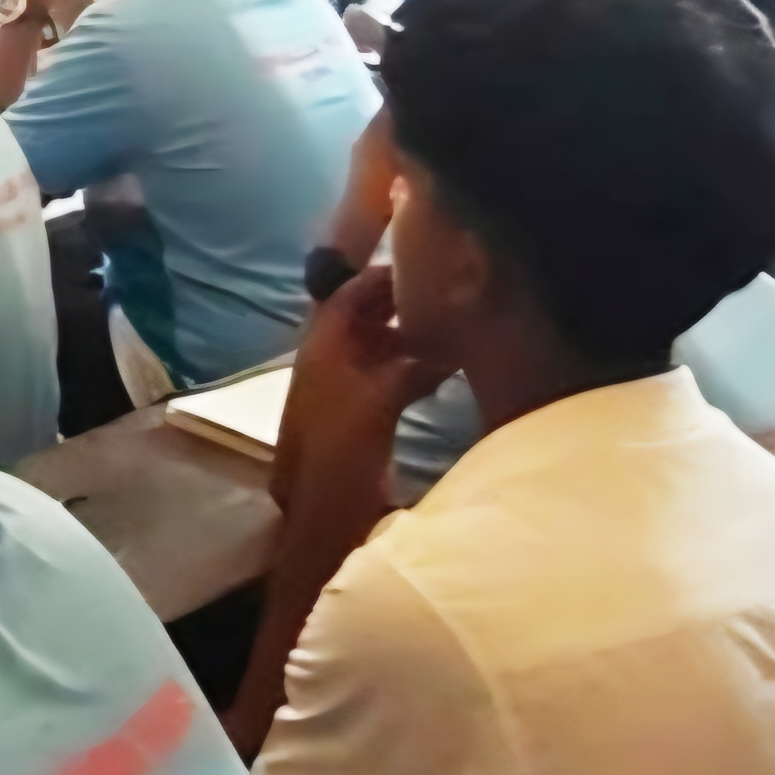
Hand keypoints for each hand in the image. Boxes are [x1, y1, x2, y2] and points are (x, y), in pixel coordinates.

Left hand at [268, 264, 438, 509]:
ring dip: (406, 335)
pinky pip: (382, 376)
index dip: (380, 276)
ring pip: (373, 347)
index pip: (348, 293)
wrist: (321, 512)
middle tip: (443, 291)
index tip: (420, 262)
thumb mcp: (381, 399)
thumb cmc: (343, 447)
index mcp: (323, 346)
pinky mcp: (354, 415)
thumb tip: (453, 347)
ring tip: (449, 324)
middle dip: (398, 303)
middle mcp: (327, 359)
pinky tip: (441, 369)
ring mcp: (339, 388)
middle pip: (361, 317)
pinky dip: (408, 366)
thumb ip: (416, 367)